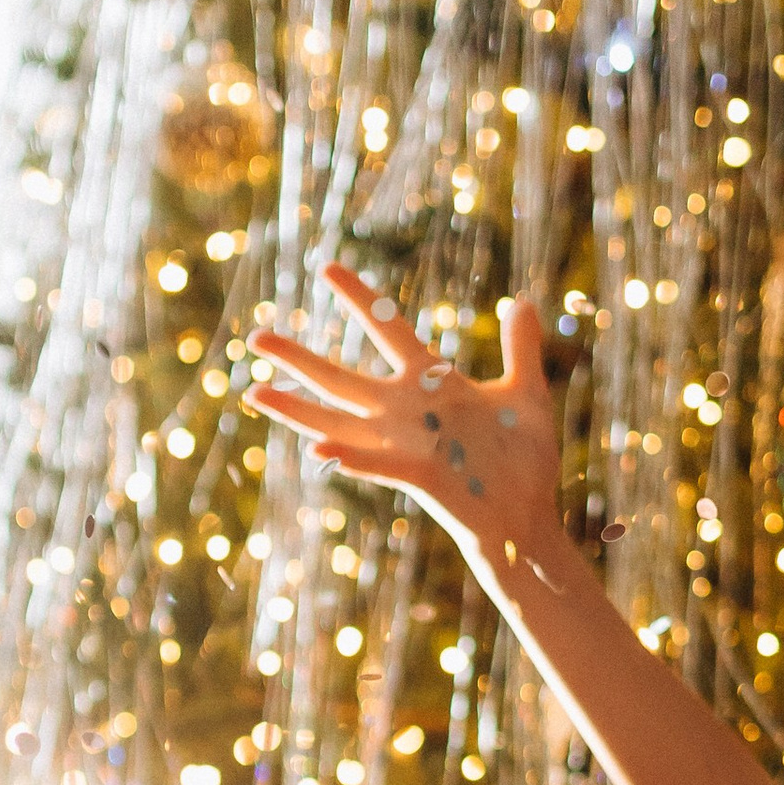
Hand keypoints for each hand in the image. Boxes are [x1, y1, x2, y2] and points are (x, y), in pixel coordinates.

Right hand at [245, 268, 568, 601]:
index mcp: (431, 384)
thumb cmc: (525, 463)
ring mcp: (407, 444)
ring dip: (297, 409)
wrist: (529, 518)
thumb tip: (525, 303)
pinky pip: (378, 464)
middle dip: (298, 359)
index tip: (326, 266)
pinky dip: (350, 457)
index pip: (387, 328)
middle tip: (255, 335)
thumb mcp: (526, 394)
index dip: (358, 297)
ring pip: (340, 421)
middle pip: (341, 377)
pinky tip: (318, 449)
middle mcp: (407, 412)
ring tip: (254, 393)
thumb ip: (520, 349)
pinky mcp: (421, 475)